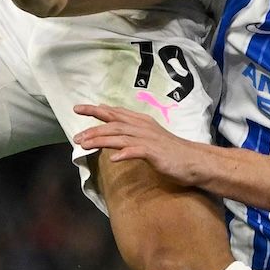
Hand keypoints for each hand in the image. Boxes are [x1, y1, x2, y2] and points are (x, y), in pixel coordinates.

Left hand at [73, 102, 207, 184]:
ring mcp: (149, 139)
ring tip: (84, 146)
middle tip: (75, 137)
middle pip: (113, 124)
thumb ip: (131, 132)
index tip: (78, 108)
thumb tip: (112, 128)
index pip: (115, 113)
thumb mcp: (149, 138)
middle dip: (93, 128)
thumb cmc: (171, 151)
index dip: (96, 110)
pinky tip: (113, 159)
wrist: (194, 161)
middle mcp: (143, 127)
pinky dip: (124, 153)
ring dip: (100, 140)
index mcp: (141, 122)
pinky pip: (136, 151)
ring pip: (120, 136)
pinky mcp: (155, 153)